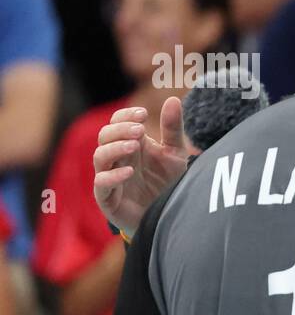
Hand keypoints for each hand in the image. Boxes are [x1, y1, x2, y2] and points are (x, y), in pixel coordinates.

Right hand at [92, 98, 188, 236]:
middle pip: (105, 135)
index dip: (126, 115)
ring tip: (134, 145)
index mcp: (130, 143)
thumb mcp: (175, 154)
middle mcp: (117, 157)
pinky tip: (130, 171)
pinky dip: (113, 176)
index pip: (117, 122)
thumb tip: (173, 99)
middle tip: (140, 130)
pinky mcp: (108, 198)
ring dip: (115, 148)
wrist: (168, 215)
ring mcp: (110, 176)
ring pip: (99, 156)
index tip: (143, 114)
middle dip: (120, 130)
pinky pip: (102, 184)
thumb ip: (172, 129)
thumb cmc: (167, 183)